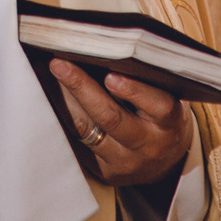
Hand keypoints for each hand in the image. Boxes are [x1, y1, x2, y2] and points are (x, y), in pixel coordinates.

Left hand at [48, 59, 192, 187]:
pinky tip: (52, 96)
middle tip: (60, 64)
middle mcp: (148, 145)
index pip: (158, 105)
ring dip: (65, 100)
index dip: (134, 91)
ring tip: (50, 75)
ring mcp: (125, 161)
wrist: (166, 163)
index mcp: (170, 123)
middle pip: (112, 117)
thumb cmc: (162, 117)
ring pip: (88, 130)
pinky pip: (78, 141)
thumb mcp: (167, 99)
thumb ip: (147, 80)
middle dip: (82, 88)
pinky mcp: (105, 170)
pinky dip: (64, 115)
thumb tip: (108, 49)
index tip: (110, 75)